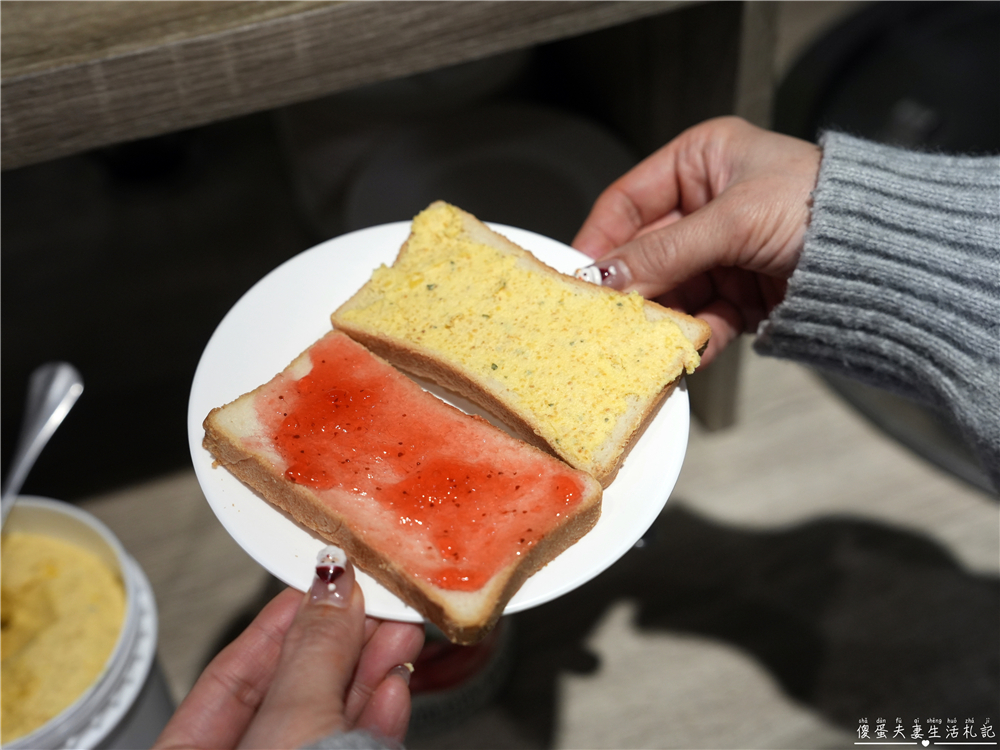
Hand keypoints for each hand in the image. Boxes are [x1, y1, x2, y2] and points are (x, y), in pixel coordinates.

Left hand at [154, 548, 424, 749]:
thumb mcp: (295, 725)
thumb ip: (313, 652)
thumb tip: (330, 589)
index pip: (230, 673)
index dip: (281, 620)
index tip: (323, 583)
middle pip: (289, 690)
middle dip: (340, 643)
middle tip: (375, 601)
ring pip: (329, 718)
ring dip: (369, 673)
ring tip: (400, 631)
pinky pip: (353, 746)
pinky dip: (376, 717)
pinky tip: (394, 684)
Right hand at [573, 116, 820, 363]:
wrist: (893, 258)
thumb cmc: (826, 207)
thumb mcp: (736, 219)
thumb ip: (667, 250)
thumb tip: (606, 275)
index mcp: (702, 162)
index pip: (629, 200)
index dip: (601, 237)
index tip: (578, 273)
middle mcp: (706, 206)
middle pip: (645, 252)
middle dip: (630, 286)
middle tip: (604, 315)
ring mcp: (721, 254)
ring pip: (668, 292)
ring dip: (660, 318)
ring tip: (645, 340)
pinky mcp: (738, 295)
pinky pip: (699, 319)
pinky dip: (693, 338)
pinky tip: (686, 351)